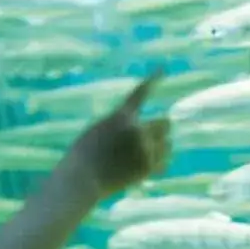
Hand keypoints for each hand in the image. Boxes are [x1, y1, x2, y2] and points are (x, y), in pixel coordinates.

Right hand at [65, 75, 172, 198]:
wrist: (82, 179)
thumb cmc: (83, 154)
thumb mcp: (99, 131)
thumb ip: (122, 127)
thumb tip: (141, 132)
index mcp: (122, 116)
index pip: (141, 93)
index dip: (153, 80)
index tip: (162, 69)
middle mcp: (138, 130)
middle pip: (165, 123)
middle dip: (160, 127)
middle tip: (152, 135)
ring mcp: (145, 149)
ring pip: (167, 143)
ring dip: (160, 145)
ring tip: (142, 154)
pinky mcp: (148, 168)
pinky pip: (165, 161)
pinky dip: (159, 161)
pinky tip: (146, 164)